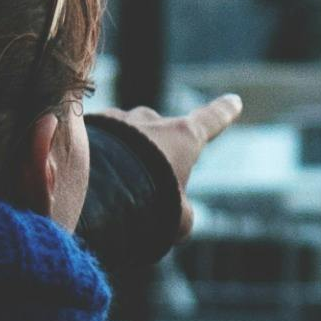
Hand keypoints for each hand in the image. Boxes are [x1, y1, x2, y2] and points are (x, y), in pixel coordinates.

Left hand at [96, 94, 242, 243]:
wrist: (93, 189)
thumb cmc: (145, 202)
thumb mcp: (175, 219)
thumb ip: (181, 212)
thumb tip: (177, 213)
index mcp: (183, 137)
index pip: (211, 120)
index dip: (223, 112)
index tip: (233, 101)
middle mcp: (151, 121)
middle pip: (159, 132)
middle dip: (153, 152)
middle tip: (141, 184)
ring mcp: (117, 120)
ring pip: (124, 138)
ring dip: (121, 157)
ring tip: (108, 189)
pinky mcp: (87, 126)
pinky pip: (97, 143)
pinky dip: (96, 159)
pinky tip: (87, 183)